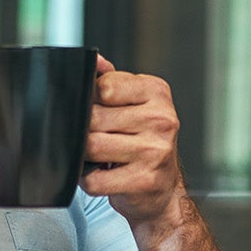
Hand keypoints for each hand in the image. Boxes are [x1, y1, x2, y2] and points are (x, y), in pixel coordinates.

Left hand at [82, 54, 183, 228]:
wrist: (164, 190)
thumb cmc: (145, 143)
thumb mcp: (135, 104)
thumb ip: (111, 81)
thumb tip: (94, 60)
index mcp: (157, 93)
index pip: (104, 86)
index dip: (91, 100)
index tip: (99, 111)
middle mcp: (161, 120)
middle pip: (94, 118)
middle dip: (87, 131)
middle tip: (99, 137)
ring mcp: (155, 151)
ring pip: (92, 147)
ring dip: (86, 156)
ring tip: (100, 156)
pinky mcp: (144, 180)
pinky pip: (95, 179)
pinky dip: (90, 180)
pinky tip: (104, 174)